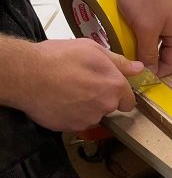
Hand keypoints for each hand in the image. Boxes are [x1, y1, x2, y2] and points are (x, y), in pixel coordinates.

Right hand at [8, 39, 143, 131]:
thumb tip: (139, 68)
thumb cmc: (58, 57)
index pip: (129, 100)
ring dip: (85, 107)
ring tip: (67, 91)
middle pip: (110, 107)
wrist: (26, 75)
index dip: (118, 93)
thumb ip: (118, 62)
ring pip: (93, 115)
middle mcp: (106, 106)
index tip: (106, 86)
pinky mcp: (72, 128)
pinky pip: (76, 122)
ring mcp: (89, 119)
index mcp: (114, 86)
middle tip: (81, 83)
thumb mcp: (91, 49)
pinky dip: (70, 114)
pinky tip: (59, 101)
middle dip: (100, 98)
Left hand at [116, 0, 171, 77]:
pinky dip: (134, 36)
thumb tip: (149, 73)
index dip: (157, 74)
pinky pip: (144, 31)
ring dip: (138, 49)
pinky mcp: (150, 10)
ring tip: (123, 54)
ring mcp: (162, 18)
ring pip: (151, 42)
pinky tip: (122, 37)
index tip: (138, 80)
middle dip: (146, 62)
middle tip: (128, 68)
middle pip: (162, 54)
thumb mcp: (146, 29)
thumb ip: (148, 53)